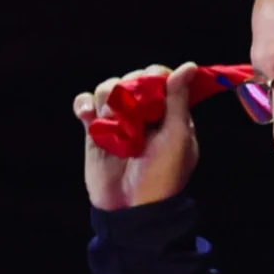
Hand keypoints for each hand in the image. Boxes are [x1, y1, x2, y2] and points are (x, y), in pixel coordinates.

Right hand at [75, 63, 199, 210]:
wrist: (132, 207)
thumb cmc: (163, 174)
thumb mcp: (177, 136)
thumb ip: (178, 99)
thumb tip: (189, 65)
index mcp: (168, 109)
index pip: (159, 75)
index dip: (154, 77)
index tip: (152, 93)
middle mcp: (143, 110)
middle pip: (131, 77)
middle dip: (130, 92)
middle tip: (135, 118)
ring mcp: (117, 119)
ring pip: (107, 88)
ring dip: (109, 101)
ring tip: (115, 126)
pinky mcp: (95, 130)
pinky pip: (85, 104)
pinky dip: (84, 104)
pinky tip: (88, 115)